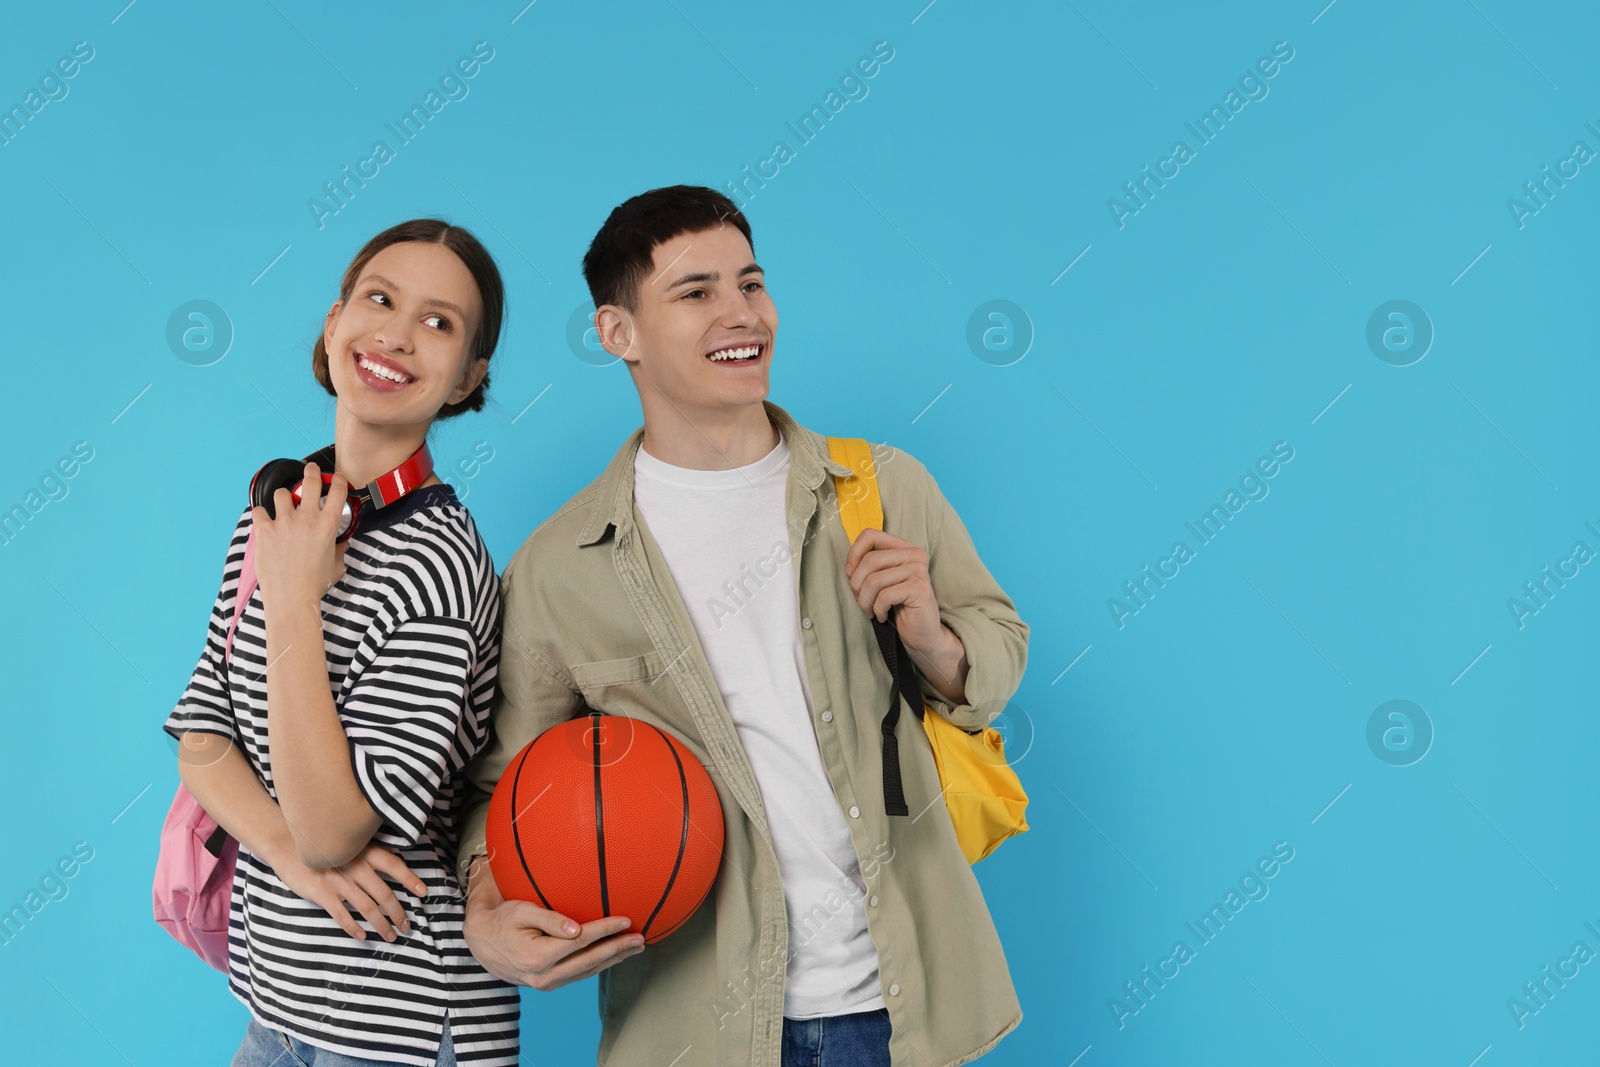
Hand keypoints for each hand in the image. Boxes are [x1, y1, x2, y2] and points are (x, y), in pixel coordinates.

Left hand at [251, 461, 349, 607]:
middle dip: (312, 471)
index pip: (338, 492)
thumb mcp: (336, 567)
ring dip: (284, 497)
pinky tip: (265, 521)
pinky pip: (259, 512)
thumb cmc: (314, 585)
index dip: (339, 480)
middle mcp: (306, 519)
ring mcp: (284, 523)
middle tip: (311, 469)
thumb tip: (341, 546)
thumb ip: (339, 552)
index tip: (338, 478)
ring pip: (282, 493)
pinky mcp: (265, 531)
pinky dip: (262, 515)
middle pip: (310, 482)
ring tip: (284, 504)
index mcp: (327, 525)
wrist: (291, 597)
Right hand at [274, 841, 428, 941]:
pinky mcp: (322, 894)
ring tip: (390, 935)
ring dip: (381, 924)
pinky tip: (363, 936)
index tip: (423, 893)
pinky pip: (342, 915)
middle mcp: (356, 866)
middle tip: (407, 926)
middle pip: (384, 893)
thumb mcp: (351, 842)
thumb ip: (372, 851)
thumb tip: (397, 859)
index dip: (410, 879)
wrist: (288, 846)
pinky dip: (354, 927)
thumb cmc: (325, 844)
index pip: (395, 866)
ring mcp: (339, 881)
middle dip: (398, 913)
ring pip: (367, 907)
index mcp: (366, 851)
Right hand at [462, 859, 643, 989]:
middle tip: (640, 939)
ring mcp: (546, 984)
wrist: (482, 943)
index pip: (581, 942)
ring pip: (588, 972)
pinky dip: (600, 964)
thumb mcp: (521, 911)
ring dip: (613, 959)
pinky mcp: (549, 984)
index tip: (626, 919)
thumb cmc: (502, 920)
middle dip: (618, 949)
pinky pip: (580, 975)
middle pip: (590, 961)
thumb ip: (550, 920)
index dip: (606, 930)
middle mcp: (544, 975)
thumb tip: (578, 930)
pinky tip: (614, 955)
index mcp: (538, 956)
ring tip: (635, 947)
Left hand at [843, 527, 944, 650]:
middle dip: (857, 585)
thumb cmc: (898, 606)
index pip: (870, 535)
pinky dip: (877, 610)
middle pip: (870, 560)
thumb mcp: (881, 581)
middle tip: (861, 601)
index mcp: (902, 547)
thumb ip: (869, 567)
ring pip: (874, 580)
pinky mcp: (920, 588)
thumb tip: (849, 568)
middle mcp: (913, 554)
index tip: (850, 574)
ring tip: (869, 611)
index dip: (853, 554)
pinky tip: (882, 617)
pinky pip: (885, 596)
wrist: (922, 633)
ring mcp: (918, 570)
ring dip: (865, 601)